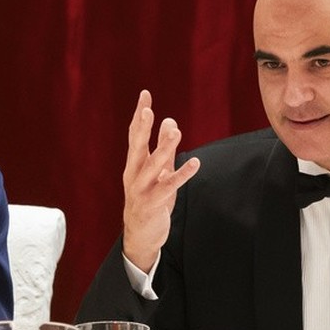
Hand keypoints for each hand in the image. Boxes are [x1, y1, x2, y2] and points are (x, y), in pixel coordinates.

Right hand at [122, 90, 200, 272]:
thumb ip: (163, 147)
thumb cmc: (149, 199)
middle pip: (137, 147)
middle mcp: (133, 174)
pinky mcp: (152, 204)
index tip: (145, 94)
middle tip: (147, 110)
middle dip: (142, 128)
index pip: (135, 135)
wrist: (140, 235)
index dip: (139, 115)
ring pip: (153, 166)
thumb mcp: (157, 171)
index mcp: (133, 164)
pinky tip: (195, 163)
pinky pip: (169, 187)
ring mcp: (141, 190)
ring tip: (175, 131)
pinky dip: (182, 174)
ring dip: (164, 148)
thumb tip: (170, 121)